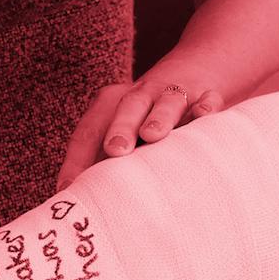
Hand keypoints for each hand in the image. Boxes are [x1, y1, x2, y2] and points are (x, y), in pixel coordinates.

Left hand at [56, 72, 222, 188]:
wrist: (195, 74)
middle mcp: (141, 98)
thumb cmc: (148, 122)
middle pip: (128, 108)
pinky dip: (206, 106)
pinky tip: (204, 115)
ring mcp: (174, 95)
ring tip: (154, 134)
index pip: (90, 131)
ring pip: (166, 102)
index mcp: (112, 108)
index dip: (78, 158)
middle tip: (115, 150)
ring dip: (159, 116)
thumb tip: (72, 205)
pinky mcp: (205, 96)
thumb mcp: (124, 137)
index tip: (72, 187)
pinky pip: (206, 99)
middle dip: (120, 128)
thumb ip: (100, 166)